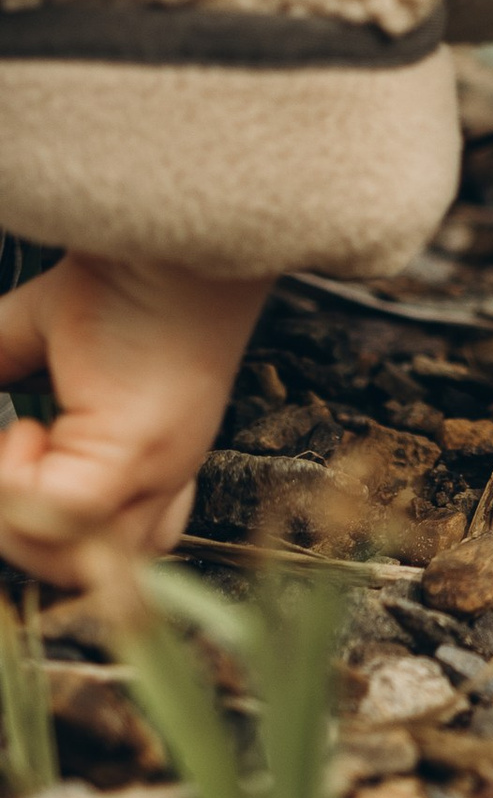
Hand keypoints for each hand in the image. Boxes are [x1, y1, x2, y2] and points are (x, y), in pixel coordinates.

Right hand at [0, 253, 267, 589]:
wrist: (171, 230)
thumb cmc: (129, 274)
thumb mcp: (39, 334)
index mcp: (152, 453)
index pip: (123, 545)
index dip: (65, 529)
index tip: (28, 452)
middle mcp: (164, 471)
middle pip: (94, 567)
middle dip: (27, 532)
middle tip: (10, 454)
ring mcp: (156, 466)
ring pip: (73, 557)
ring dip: (16, 512)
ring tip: (14, 440)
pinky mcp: (138, 450)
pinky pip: (63, 515)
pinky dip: (17, 489)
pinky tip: (21, 433)